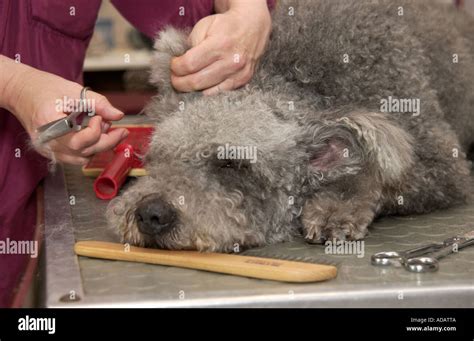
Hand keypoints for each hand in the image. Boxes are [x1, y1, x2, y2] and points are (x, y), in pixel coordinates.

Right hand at [1, 57, 127, 164]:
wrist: (22, 91)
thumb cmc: (44, 88)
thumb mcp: (73, 90)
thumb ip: (98, 103)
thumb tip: (118, 115)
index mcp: (48, 124)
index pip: (79, 141)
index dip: (96, 131)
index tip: (100, 117)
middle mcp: (47, 142)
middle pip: (84, 152)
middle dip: (107, 141)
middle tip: (120, 130)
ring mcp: (47, 149)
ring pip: (82, 158)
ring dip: (98, 146)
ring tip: (103, 129)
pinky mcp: (51, 152)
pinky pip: (75, 157)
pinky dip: (89, 149)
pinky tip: (95, 136)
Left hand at [170, 0, 270, 95]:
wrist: (252, 27)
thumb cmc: (225, 26)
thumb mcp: (204, 26)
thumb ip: (191, 45)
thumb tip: (180, 65)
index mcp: (219, 45)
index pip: (190, 65)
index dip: (176, 68)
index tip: (173, 65)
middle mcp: (231, 62)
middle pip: (196, 82)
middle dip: (180, 82)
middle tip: (175, 79)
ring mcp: (239, 74)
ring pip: (208, 92)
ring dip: (192, 90)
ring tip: (186, 82)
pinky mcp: (243, 81)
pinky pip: (220, 93)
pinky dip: (207, 92)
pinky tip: (201, 87)